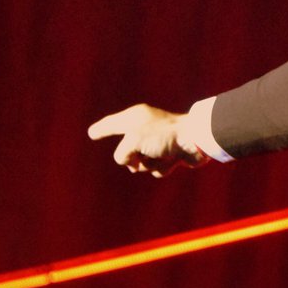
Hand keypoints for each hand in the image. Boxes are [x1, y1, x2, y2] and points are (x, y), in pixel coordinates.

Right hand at [87, 104, 206, 177]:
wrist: (195, 140)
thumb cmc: (163, 135)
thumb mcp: (133, 141)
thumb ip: (121, 154)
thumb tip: (131, 165)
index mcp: (135, 118)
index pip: (111, 124)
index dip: (101, 129)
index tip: (92, 133)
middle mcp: (145, 129)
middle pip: (126, 150)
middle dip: (132, 158)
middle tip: (141, 154)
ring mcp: (158, 143)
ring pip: (141, 163)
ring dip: (150, 164)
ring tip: (161, 155)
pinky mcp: (170, 155)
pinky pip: (157, 168)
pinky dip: (163, 167)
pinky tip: (173, 159)